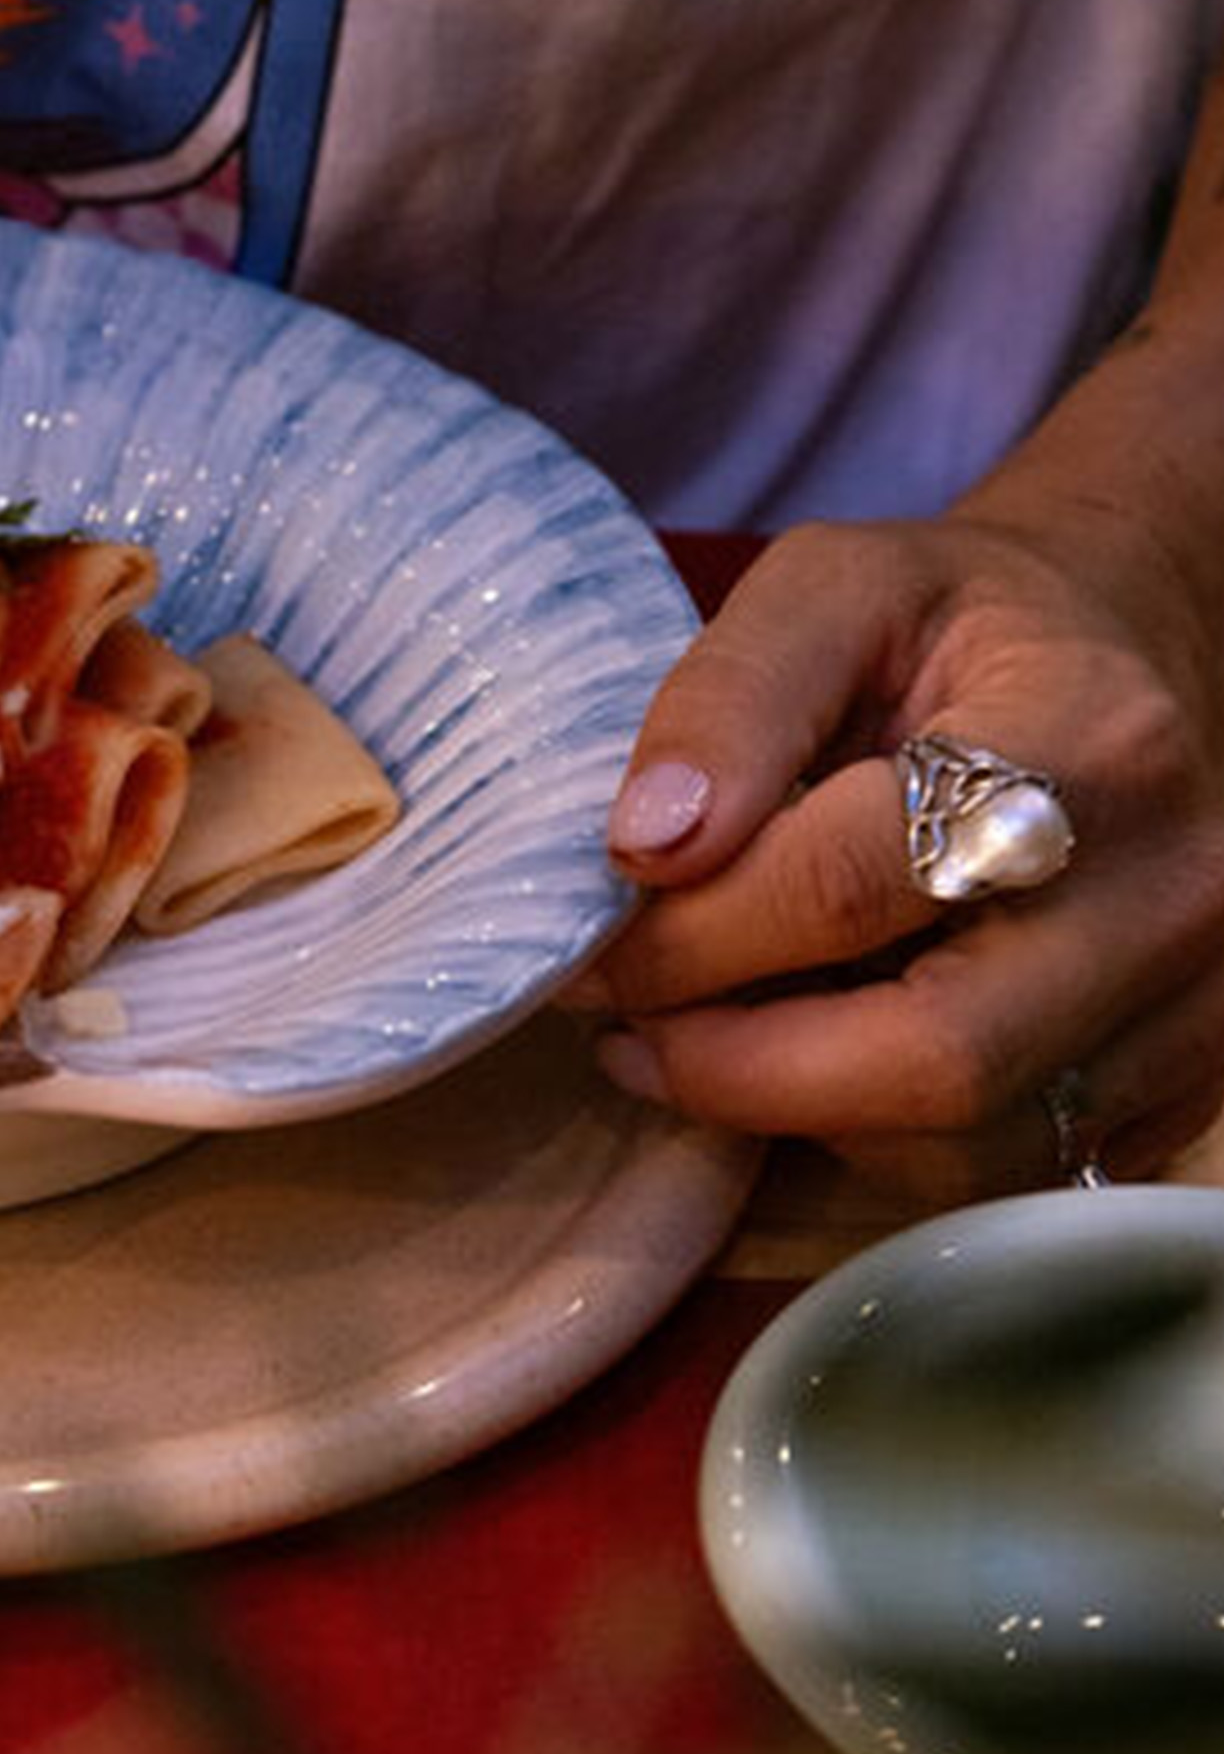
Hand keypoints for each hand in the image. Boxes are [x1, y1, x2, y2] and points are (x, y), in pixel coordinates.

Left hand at [578, 510, 1223, 1198]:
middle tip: (621, 1024)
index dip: (697, 932)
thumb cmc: (958, 620)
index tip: (590, 944)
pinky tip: (797, 1053)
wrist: (1124, 653)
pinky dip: (873, 1133)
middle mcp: (1172, 895)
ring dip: (794, 1110)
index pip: (860, 882)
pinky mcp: (1185, 1087)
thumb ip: (729, 700)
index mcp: (1091, 743)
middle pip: (936, 1054)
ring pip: (967, 1142)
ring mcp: (1197, 1008)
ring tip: (687, 1035)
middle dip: (737, 1063)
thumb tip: (644, 845)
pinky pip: (1004, 1165)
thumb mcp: (829, 587)